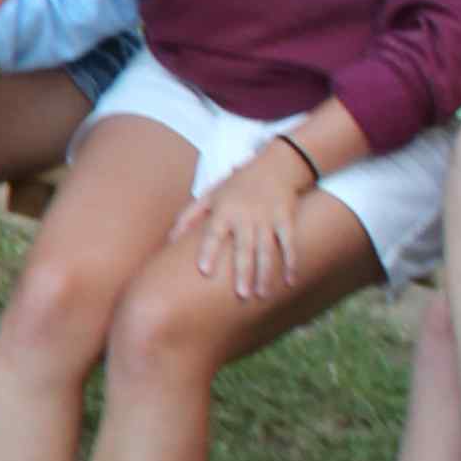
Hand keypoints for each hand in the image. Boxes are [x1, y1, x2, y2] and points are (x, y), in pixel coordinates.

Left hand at [189, 144, 314, 297]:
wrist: (275, 166)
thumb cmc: (237, 184)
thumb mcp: (211, 194)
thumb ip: (189, 216)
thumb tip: (170, 239)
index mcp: (224, 211)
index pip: (213, 234)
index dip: (208, 251)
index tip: (205, 271)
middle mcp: (246, 216)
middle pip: (244, 248)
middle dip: (243, 272)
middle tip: (241, 295)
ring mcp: (267, 218)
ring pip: (266, 250)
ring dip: (265, 274)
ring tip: (261, 295)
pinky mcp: (286, 219)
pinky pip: (289, 244)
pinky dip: (291, 262)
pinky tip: (289, 281)